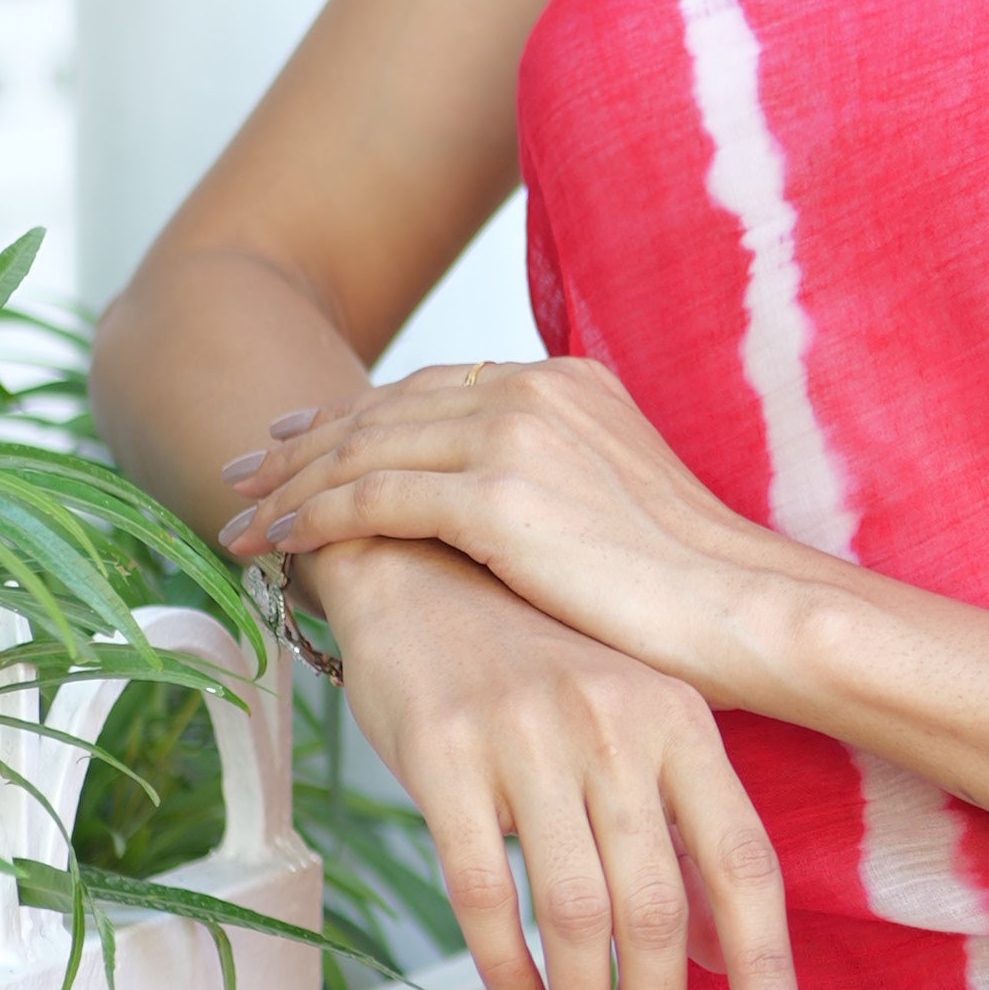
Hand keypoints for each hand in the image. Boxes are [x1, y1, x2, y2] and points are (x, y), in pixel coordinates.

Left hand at [224, 351, 988, 854]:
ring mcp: (514, 435)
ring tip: (240, 515)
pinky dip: (315, 517)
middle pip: (388, 408)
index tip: (305, 440)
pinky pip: (375, 498)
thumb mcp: (627, 505)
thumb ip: (565, 483)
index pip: (437, 390)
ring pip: (366, 448)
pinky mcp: (497, 494)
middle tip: (245, 471)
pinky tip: (279, 542)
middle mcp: (535, 391)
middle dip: (308, 442)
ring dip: (292, 483)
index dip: (362, 416)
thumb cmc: (699, 588)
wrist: (748, 607)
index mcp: (569, 382)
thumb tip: (514, 516)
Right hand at [307, 540, 794, 989]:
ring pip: (575, 911)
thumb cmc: (531, 662)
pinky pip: (484, 888)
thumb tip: (719, 947)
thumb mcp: (626, 715)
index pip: (742, 858)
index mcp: (680, 718)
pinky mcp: (445, 755)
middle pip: (659, 906)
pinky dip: (506, 965)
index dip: (765, 959)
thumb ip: (674, 817)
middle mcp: (616, 724)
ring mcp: (529, 738)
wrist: (415, 571)